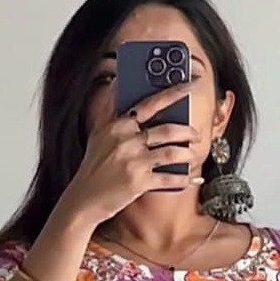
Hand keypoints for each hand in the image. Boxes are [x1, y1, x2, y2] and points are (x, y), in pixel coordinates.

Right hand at [64, 84, 202, 224]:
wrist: (84, 199)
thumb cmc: (93, 167)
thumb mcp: (98, 134)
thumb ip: (110, 108)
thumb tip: (116, 81)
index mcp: (119, 124)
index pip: (150, 103)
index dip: (174, 92)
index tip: (190, 84)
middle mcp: (126, 140)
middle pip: (166, 129)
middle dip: (187, 131)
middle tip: (196, 133)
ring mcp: (133, 161)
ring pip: (171, 152)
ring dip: (188, 154)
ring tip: (194, 155)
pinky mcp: (139, 182)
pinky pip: (169, 179)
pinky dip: (183, 179)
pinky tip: (191, 179)